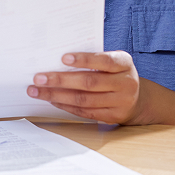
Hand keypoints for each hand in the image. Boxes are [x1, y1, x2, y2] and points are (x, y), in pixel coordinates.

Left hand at [27, 51, 143, 124]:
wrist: (138, 98)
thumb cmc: (116, 73)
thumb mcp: (112, 60)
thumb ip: (93, 58)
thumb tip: (57, 58)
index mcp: (124, 63)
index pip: (104, 61)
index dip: (84, 60)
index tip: (63, 58)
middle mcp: (126, 83)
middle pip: (89, 82)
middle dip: (60, 80)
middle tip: (39, 78)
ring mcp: (120, 102)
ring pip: (84, 100)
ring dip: (57, 95)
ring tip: (37, 91)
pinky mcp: (112, 117)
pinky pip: (85, 112)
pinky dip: (66, 106)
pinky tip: (52, 100)